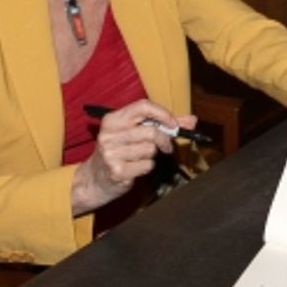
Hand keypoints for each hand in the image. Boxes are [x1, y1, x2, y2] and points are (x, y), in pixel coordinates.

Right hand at [71, 99, 192, 214]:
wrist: (94, 179)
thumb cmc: (119, 151)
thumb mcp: (134, 132)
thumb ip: (164, 124)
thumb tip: (192, 120)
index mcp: (113, 119)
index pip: (143, 106)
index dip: (163, 114)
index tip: (174, 124)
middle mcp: (109, 134)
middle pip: (151, 131)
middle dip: (164, 140)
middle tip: (166, 146)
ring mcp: (111, 153)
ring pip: (151, 149)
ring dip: (152, 155)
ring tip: (139, 157)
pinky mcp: (117, 171)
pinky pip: (147, 165)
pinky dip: (147, 167)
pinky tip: (135, 168)